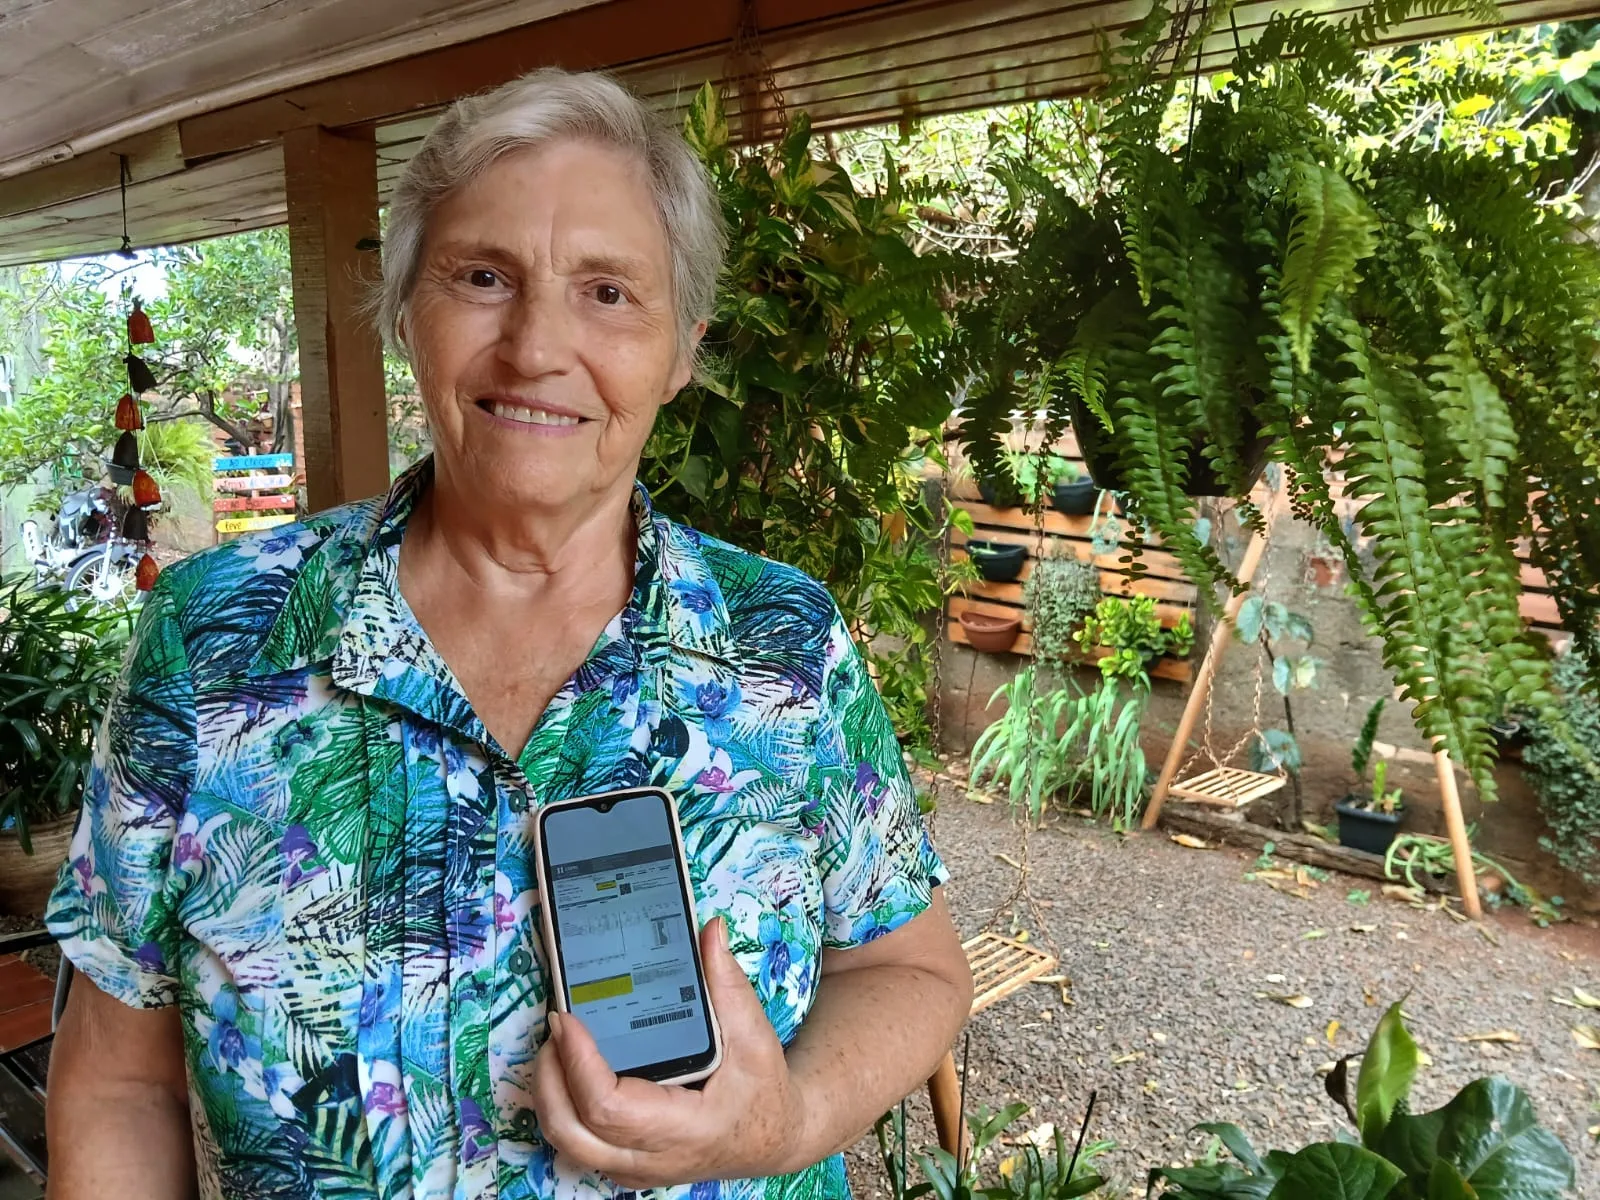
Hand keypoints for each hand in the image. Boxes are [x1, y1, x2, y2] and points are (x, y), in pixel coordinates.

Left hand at [530, 918, 807, 1188]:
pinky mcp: (625, 1164)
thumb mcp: (754, 1035)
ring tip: (560, 1043)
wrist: (774, 1138)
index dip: (579, 1063)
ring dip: (551, 1093)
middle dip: (550, 1077)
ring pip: (567, 1144)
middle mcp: (652, 1158)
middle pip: (572, 1132)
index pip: (609, 1109)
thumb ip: (728, 983)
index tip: (567, 1019)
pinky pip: (578, 1144)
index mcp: (685, 1128)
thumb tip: (710, 931)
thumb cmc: (763, 1090)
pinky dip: (564, 1107)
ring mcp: (634, 1168)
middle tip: (557, 1027)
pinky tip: (572, 1067)